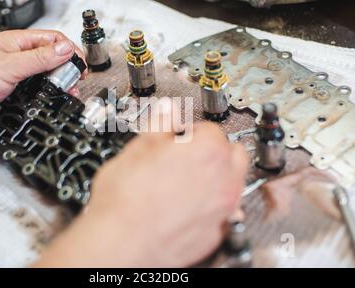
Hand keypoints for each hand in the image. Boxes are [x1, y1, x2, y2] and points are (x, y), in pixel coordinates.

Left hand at [0, 29, 86, 132]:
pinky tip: (46, 104)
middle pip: (50, 60)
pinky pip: (30, 95)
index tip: (81, 66)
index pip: (53, 40)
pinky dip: (41, 99)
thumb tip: (66, 49)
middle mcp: (15, 59)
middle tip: (74, 84)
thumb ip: (40, 59)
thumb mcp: (9, 66)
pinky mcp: (7, 95)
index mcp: (17, 44)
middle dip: (66, 70)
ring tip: (65, 95)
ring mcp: (11, 78)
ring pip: (41, 79)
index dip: (70, 51)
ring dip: (55, 86)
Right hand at [35, 123, 247, 266]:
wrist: (121, 242)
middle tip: (188, 155)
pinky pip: (223, 212)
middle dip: (214, 151)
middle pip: (233, 154)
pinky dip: (210, 207)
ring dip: (216, 178)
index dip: (190, 131)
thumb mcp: (138, 148)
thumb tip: (167, 111)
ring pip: (232, 184)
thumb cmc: (126, 200)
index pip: (211, 129)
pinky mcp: (217, 233)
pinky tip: (185, 207)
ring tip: (185, 182)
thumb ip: (160, 125)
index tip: (178, 137)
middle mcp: (224, 180)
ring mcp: (223, 210)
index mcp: (208, 151)